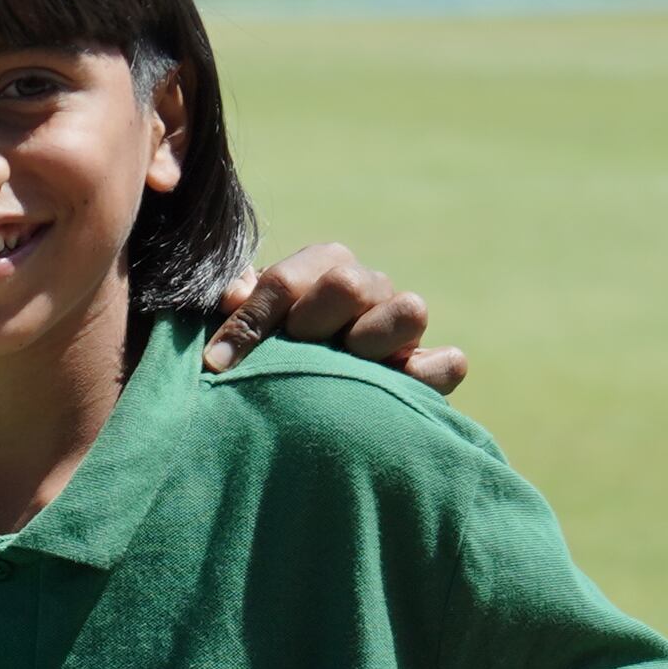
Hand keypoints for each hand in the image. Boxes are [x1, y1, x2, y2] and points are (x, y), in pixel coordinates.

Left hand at [201, 242, 467, 395]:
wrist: (312, 400)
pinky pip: (448, 362)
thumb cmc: (273, 355)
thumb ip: (239, 306)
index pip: (286, 281)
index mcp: (322, 269)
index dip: (252, 320)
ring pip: (409, 310)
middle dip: (312, 322)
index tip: (219, 364)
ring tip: (342, 373)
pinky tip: (394, 391)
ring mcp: (402, 326)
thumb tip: (231, 297)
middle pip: (348, 284)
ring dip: (371, 342)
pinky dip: (428, 374)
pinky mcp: (431, 368)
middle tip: (291, 356)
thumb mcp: (249, 328)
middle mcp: (368, 288)